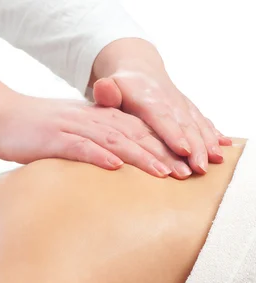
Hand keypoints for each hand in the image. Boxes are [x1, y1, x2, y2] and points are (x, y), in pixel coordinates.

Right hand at [0, 95, 178, 177]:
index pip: (137, 130)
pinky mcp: (53, 139)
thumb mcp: (68, 132)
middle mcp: (89, 120)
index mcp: (95, 118)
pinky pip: (80, 146)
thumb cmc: (33, 129)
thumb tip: (113, 164)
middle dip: (162, 153)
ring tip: (162, 173)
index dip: (162, 146)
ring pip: (114, 140)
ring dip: (140, 156)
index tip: (182, 164)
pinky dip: (99, 156)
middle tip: (184, 173)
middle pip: (133, 134)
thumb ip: (91, 142)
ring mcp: (72, 128)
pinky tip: (116, 167)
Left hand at [93, 68, 231, 177]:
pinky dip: (214, 134)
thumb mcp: (109, 87)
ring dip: (207, 143)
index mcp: (147, 98)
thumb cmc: (119, 87)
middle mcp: (169, 101)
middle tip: (200, 168)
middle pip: (183, 125)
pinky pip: (203, 121)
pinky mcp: (188, 109)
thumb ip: (106, 92)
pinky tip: (224, 147)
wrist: (139, 70)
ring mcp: (181, 105)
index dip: (173, 134)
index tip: (183, 150)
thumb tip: (103, 88)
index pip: (161, 118)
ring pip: (196, 124)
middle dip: (195, 147)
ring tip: (216, 161)